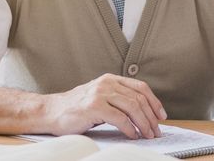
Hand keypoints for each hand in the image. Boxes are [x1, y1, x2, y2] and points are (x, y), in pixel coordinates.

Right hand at [44, 73, 166, 139]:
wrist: (51, 111)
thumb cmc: (76, 108)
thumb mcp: (100, 96)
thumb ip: (117, 99)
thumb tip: (142, 113)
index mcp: (111, 79)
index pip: (140, 87)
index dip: (154, 101)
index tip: (161, 115)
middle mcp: (107, 83)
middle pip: (138, 98)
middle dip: (151, 116)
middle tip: (157, 130)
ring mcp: (100, 93)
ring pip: (132, 107)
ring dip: (144, 124)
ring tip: (148, 135)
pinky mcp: (94, 107)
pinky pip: (120, 118)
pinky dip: (130, 129)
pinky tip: (133, 135)